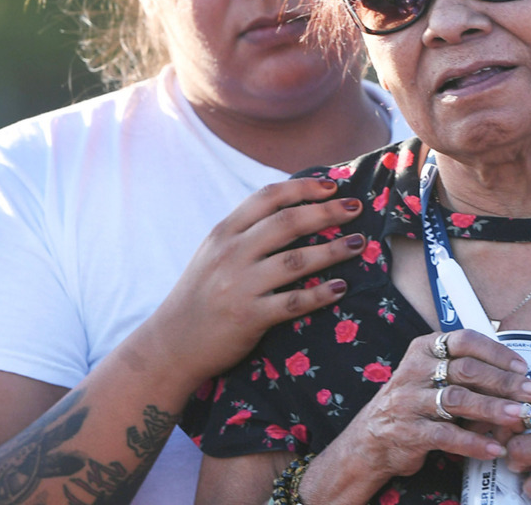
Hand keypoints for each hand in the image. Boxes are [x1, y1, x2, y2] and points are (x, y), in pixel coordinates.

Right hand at [142, 177, 366, 385]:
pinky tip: (342, 287)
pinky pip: (293, 302)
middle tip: (356, 208)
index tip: (333, 185)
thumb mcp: (214, 253)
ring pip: (296, 260)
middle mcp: (231, 254)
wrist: (171, 344)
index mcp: (224, 233)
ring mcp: (239, 286)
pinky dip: (320, 294)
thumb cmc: (202, 295)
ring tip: (359, 244)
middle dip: (327, 212)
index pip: (267, 197)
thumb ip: (246, 232)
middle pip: (287, 223)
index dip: (303, 187)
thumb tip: (293, 207)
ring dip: (333, 250)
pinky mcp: (249, 317)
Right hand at [299, 330, 530, 501]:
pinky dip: (473, 442)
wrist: (371, 440)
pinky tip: (494, 448)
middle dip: (504, 382)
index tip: (522, 367)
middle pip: (467, 370)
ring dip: (492, 408)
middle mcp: (415, 370)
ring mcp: (409, 401)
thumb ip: (466, 372)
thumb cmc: (415, 403)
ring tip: (518, 417)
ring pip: (458, 400)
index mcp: (425, 349)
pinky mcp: (409, 431)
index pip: (465, 340)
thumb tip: (517, 377)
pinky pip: (446, 435)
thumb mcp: (433, 376)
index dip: (497, 353)